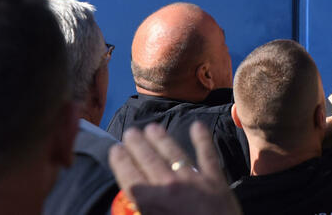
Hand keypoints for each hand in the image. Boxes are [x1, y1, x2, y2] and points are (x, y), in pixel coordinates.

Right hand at [108, 121, 240, 214]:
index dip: (121, 162)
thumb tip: (133, 199)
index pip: (130, 177)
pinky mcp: (216, 180)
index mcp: (151, 204)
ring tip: (153, 127)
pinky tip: (197, 125)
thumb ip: (141, 212)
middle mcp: (170, 187)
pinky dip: (202, 138)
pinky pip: (207, 154)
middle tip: (130, 132)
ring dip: (162, 139)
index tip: (115, 149)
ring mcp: (194, 180)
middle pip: (150, 160)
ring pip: (174, 153)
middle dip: (138, 145)